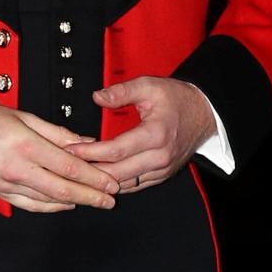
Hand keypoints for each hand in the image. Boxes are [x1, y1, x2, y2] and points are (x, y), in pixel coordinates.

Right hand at [0, 105, 118, 212]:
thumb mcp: (22, 116)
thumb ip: (55, 131)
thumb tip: (83, 141)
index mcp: (25, 145)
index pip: (68, 166)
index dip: (93, 176)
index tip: (110, 181)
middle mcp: (17, 169)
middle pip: (63, 189)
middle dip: (91, 195)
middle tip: (111, 198)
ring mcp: (8, 186)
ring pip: (49, 201)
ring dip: (76, 202)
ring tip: (94, 201)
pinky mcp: (1, 195)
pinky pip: (32, 205)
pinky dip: (52, 206)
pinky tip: (66, 203)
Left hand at [68, 76, 215, 192]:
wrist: (204, 114)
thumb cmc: (177, 99)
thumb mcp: (149, 86)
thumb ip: (121, 91)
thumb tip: (97, 97)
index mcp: (156, 135)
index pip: (116, 150)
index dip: (90, 152)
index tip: (71, 149)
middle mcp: (160, 157)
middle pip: (118, 172)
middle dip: (90, 170)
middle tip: (68, 163)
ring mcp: (161, 169)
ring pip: (125, 184)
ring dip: (101, 179)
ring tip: (79, 171)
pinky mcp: (161, 175)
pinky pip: (134, 186)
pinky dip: (115, 183)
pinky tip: (99, 176)